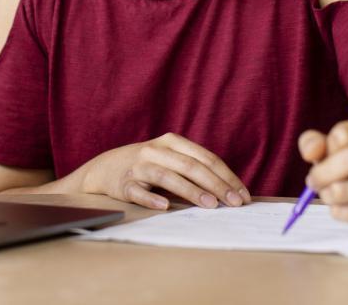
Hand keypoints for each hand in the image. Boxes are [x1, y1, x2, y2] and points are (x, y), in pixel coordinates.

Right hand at [81, 133, 251, 210]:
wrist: (104, 168)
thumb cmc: (147, 165)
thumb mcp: (169, 158)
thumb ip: (193, 168)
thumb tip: (229, 190)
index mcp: (171, 141)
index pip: (205, 158)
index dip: (226, 176)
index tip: (242, 194)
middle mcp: (156, 150)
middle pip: (191, 166)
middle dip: (217, 185)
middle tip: (234, 203)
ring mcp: (139, 166)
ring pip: (168, 177)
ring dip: (191, 191)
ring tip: (210, 205)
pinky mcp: (124, 183)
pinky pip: (139, 191)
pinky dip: (151, 198)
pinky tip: (165, 206)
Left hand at [298, 119, 347, 232]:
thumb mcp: (341, 144)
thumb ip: (316, 142)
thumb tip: (310, 153)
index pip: (343, 134)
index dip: (327, 146)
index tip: (326, 154)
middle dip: (322, 173)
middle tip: (314, 180)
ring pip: (342, 190)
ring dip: (326, 193)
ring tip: (328, 192)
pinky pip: (346, 213)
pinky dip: (336, 210)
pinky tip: (344, 205)